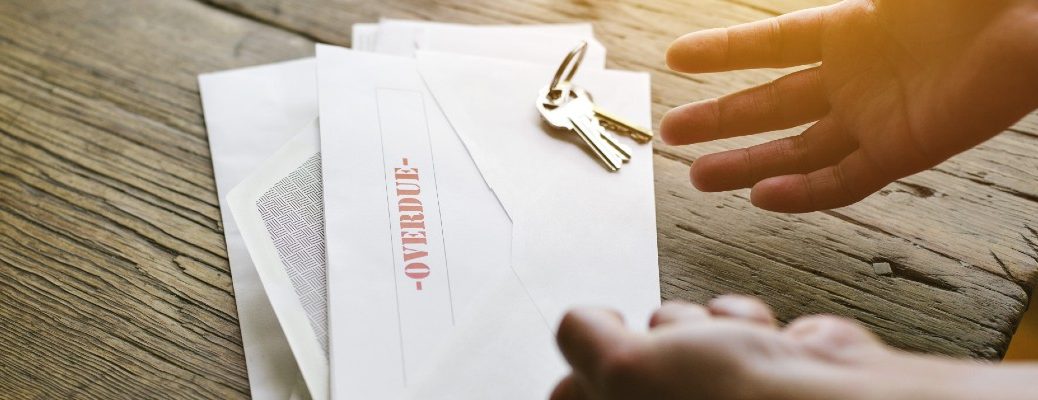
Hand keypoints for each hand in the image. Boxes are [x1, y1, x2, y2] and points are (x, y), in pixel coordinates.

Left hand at [551, 296, 891, 399]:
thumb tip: (582, 322)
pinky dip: (742, 321)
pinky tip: (763, 340)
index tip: (607, 359)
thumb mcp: (622, 366)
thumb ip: (582, 338)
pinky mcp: (756, 369)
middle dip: (657, 340)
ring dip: (701, 324)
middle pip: (627, 360)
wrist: (841, 398)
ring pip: (677, 330)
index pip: (573, 395)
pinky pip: (724, 322)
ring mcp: (716, 396)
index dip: (585, 372)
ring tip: (730, 348)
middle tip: (680, 357)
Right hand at [660, 0, 1037, 212]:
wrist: (1035, 23)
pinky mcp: (904, 150)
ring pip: (796, 149)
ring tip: (698, 177)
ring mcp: (875, 116)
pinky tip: (762, 196)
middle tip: (670, 135)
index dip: (721, 51)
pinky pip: (844, 179)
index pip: (768, 44)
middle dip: (718, 120)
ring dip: (746, 164)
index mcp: (848, 28)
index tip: (675, 58)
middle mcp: (853, 77)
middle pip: (770, 104)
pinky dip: (803, 192)